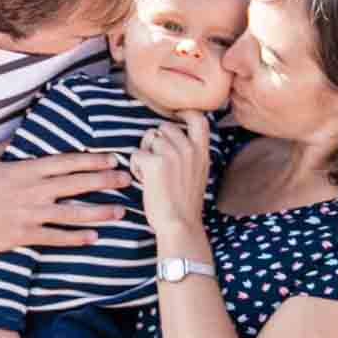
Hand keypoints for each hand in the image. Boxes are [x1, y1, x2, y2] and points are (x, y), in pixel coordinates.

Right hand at [0, 143, 131, 283]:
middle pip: (77, 184)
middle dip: (105, 181)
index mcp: (26, 170)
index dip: (92, 160)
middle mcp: (33, 191)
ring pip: (73, 212)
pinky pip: (56, 237)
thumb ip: (7, 146)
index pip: (67, 162)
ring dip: (99, 212)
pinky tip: (93, 238)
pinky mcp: (24, 235)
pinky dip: (76, 238)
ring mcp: (30, 214)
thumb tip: (21, 134)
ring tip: (120, 212)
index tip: (112, 159)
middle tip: (127, 180)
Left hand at [129, 113, 210, 233]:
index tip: (175, 116)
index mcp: (202, 151)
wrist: (180, 224)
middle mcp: (188, 148)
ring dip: (145, 154)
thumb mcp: (198, 173)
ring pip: (148, 139)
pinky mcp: (154, 163)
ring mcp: (172, 153)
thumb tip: (174, 137)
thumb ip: (191, 153)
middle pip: (163, 128)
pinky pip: (136, 154)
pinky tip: (144, 181)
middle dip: (155, 141)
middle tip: (158, 164)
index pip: (198, 118)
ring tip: (152, 176)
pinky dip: (136, 167)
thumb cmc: (185, 204)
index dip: (183, 113)